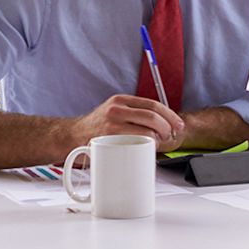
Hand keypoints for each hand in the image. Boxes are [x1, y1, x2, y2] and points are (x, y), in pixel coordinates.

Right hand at [67, 95, 184, 151]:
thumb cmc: (97, 129)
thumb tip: (164, 124)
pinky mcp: (108, 137)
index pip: (153, 104)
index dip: (170, 115)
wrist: (71, 137)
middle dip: (168, 128)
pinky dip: (148, 144)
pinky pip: (137, 140)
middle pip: (153, 116)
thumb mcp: (115, 113)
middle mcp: (116, 108)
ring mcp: (112, 122)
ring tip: (159, 143)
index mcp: (121, 100)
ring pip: (147, 128)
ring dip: (159, 137)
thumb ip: (134, 114)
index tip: (178, 125)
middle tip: (170, 136)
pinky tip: (148, 147)